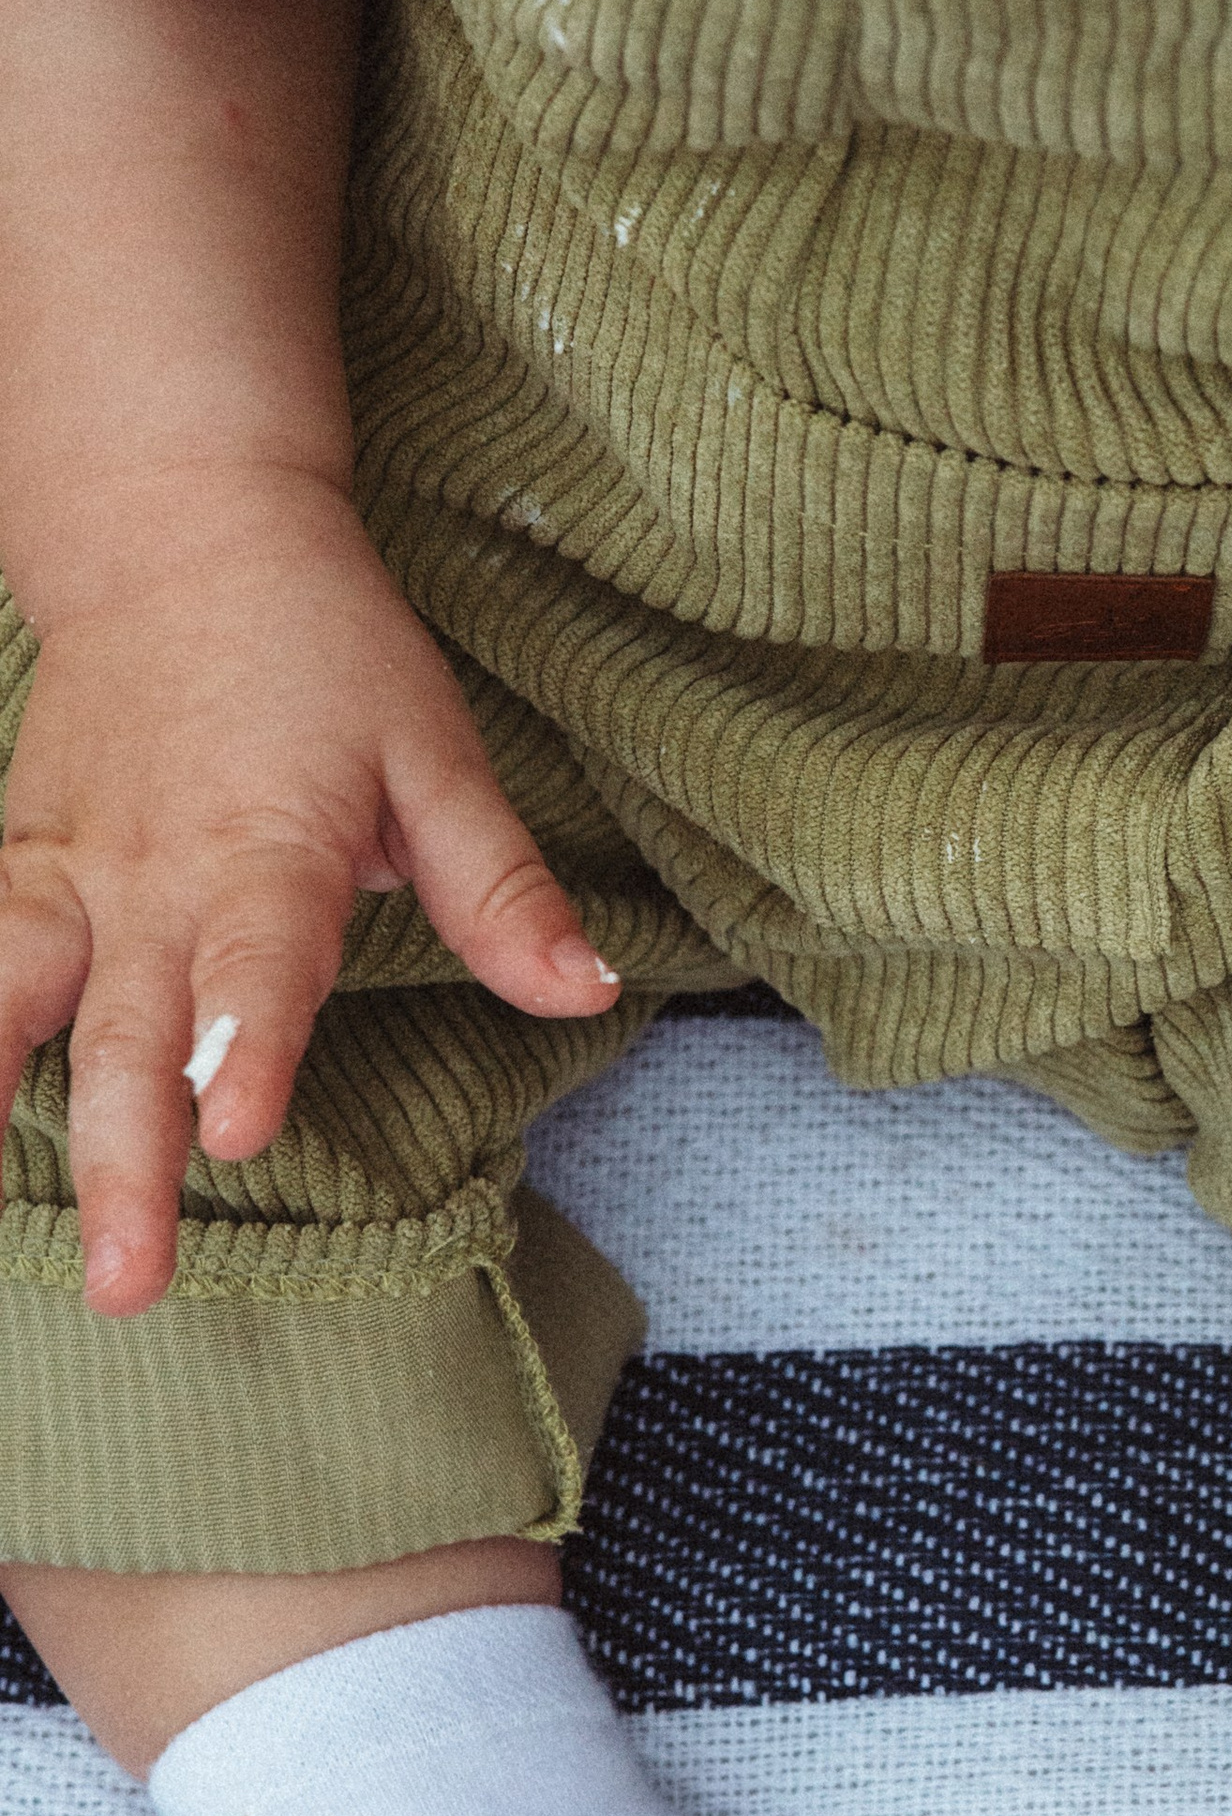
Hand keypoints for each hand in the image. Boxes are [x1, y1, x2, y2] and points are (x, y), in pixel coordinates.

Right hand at [0, 472, 614, 1314]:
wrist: (175, 530)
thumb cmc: (325, 647)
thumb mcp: (437, 752)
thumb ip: (501, 889)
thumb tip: (588, 989)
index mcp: (270, 845)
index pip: (260, 962)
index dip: (247, 1044)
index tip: (233, 1130)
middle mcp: (155, 873)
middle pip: (131, 1034)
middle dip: (127, 1166)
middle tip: (132, 1285)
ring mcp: (71, 871)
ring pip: (21, 1009)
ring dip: (7, 1122)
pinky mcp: (18, 865)